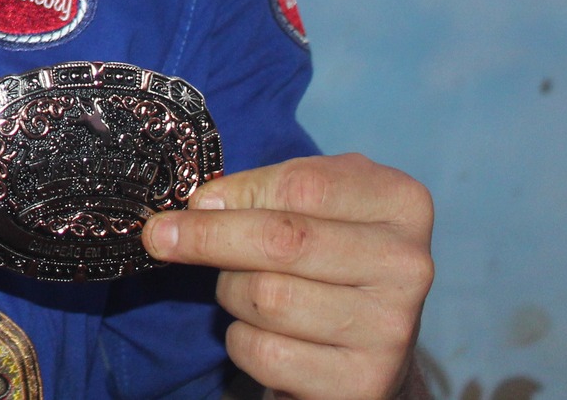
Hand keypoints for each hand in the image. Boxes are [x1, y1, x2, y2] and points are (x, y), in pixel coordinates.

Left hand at [144, 153, 433, 399]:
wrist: (367, 345)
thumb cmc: (327, 257)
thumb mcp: (311, 205)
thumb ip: (263, 191)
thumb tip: (201, 206)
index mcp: (400, 204)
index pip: (303, 186)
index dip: (238, 194)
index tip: (194, 201)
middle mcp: (407, 266)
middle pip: (282, 241)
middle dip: (208, 238)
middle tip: (160, 236)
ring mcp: (390, 329)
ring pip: (267, 298)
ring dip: (232, 293)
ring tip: (246, 292)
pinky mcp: (361, 383)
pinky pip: (264, 352)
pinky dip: (242, 341)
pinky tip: (265, 335)